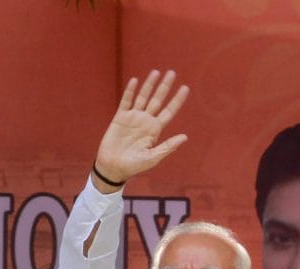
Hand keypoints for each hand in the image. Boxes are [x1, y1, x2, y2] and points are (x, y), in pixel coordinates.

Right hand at [92, 69, 189, 190]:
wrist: (114, 166)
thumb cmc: (135, 165)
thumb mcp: (154, 157)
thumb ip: (168, 146)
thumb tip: (185, 137)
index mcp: (156, 130)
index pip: (169, 111)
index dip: (177, 100)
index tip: (186, 88)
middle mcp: (146, 121)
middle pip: (158, 100)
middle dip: (165, 87)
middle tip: (172, 72)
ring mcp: (133, 118)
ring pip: (143, 97)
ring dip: (149, 84)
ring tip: (156, 72)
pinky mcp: (120, 118)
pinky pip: (126, 101)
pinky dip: (131, 91)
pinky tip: (136, 81)